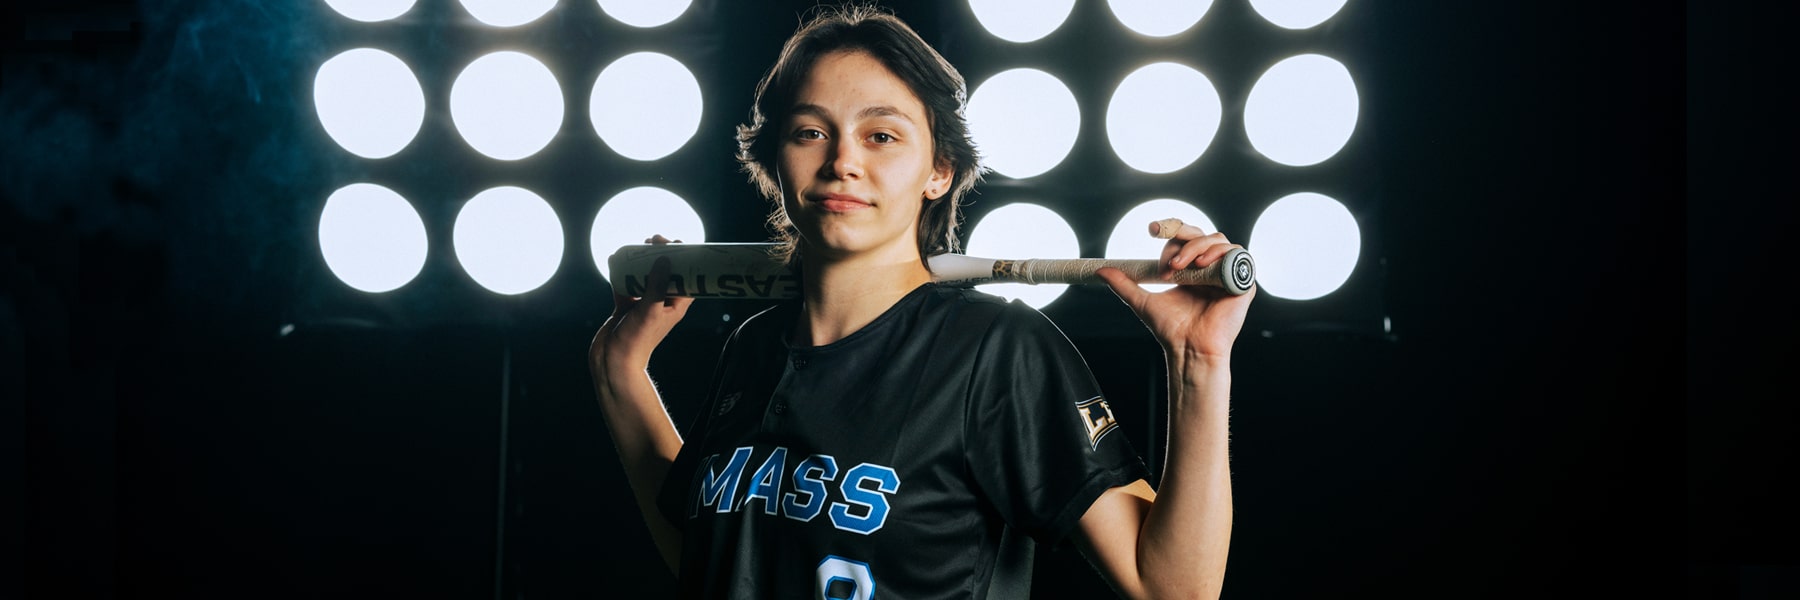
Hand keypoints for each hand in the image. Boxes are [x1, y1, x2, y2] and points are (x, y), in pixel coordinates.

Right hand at [591, 235, 693, 372]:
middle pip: (665, 273)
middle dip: (661, 255)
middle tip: (653, 240)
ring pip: (644, 276)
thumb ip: (657, 285)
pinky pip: (624, 285)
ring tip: (637, 246)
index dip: (685, 259)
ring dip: (640, 261)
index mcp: (675, 305)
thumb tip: (665, 259)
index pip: (687, 278)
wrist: (612, 361)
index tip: (677, 242)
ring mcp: (642, 304)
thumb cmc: (637, 341)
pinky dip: (620, 272)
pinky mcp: (625, 307)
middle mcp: (660, 303)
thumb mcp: (650, 311)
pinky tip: (614, 259)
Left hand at [1095, 222, 1254, 361]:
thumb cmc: (1170, 329)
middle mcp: (1211, 268)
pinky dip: (1220, 253)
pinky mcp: (1242, 282)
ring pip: (1218, 240)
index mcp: (1192, 269)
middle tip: (1166, 258)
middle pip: (1202, 235)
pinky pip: (1237, 255)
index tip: (1151, 230)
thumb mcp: (1142, 301)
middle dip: (1182, 237)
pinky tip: (1202, 265)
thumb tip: (1101, 271)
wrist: (1188, 349)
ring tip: (1179, 267)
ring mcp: (1227, 273)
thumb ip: (1124, 284)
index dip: (1170, 233)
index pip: (1184, 239)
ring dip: (1197, 247)